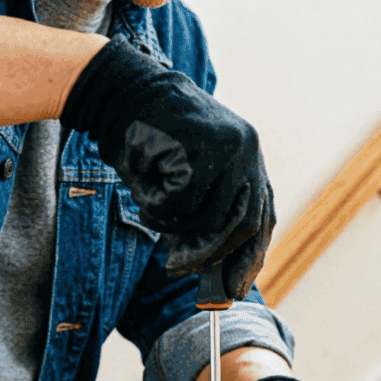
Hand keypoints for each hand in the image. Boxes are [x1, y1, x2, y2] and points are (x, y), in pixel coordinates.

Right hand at [61, 39, 274, 298]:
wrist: (118, 91)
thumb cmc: (146, 140)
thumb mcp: (185, 179)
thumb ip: (204, 213)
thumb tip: (208, 265)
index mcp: (249, 156)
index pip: (261, 217)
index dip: (250, 257)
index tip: (235, 289)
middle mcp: (248, 149)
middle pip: (243, 225)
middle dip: (210, 254)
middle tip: (176, 266)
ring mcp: (229, 146)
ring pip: (210, 219)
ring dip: (174, 225)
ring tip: (151, 206)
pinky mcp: (200, 148)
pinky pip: (181, 204)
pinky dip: (158, 208)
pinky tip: (145, 189)